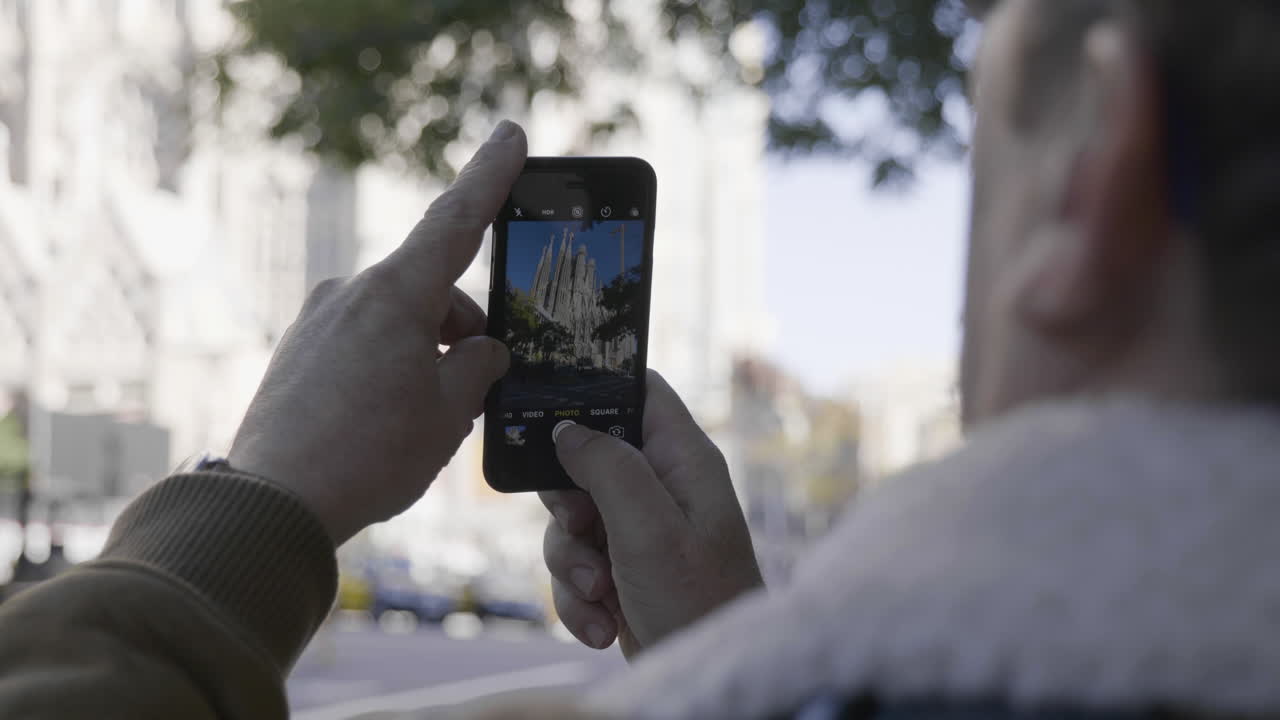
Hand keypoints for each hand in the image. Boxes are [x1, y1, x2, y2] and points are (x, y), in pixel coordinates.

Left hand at [228, 122, 526, 544]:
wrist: (274, 502)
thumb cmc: (371, 455)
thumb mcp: (451, 412)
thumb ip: (479, 367)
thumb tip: (481, 352)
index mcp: (396, 294)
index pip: (457, 220)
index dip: (491, 176)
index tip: (510, 135)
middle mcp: (351, 293)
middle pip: (431, 288)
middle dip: (464, 328)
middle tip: (478, 385)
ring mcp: (319, 320)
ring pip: (398, 318)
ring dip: (427, 352)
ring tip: (429, 418)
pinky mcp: (299, 351)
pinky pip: (362, 342)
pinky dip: (390, 366)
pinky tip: (388, 419)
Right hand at [540, 371, 762, 657]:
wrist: (701, 675)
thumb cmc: (696, 600)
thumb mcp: (649, 527)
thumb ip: (608, 467)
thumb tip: (566, 428)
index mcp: (682, 460)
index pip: (639, 391)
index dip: (596, 390)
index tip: (552, 412)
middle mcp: (663, 487)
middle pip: (586, 458)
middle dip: (568, 504)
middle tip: (582, 527)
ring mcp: (640, 529)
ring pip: (572, 518)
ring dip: (571, 562)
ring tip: (600, 591)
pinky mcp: (621, 569)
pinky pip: (575, 563)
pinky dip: (578, 597)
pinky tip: (604, 623)